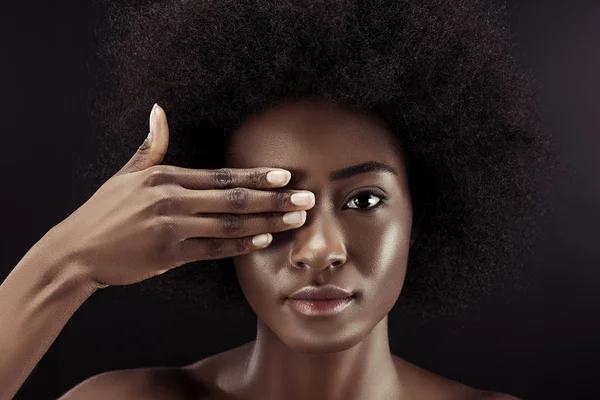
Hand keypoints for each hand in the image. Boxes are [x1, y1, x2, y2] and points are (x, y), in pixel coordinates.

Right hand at [49, 104, 314, 288]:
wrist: (77, 250)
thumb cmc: (106, 211)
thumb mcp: (127, 174)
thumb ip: (151, 146)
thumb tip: (158, 111)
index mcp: (167, 177)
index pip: (223, 175)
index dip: (257, 176)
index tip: (286, 176)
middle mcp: (172, 199)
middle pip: (235, 198)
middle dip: (275, 199)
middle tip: (307, 200)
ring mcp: (171, 228)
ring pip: (230, 224)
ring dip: (267, 222)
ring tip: (296, 221)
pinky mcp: (168, 255)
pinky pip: (213, 249)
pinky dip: (240, 245)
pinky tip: (264, 241)